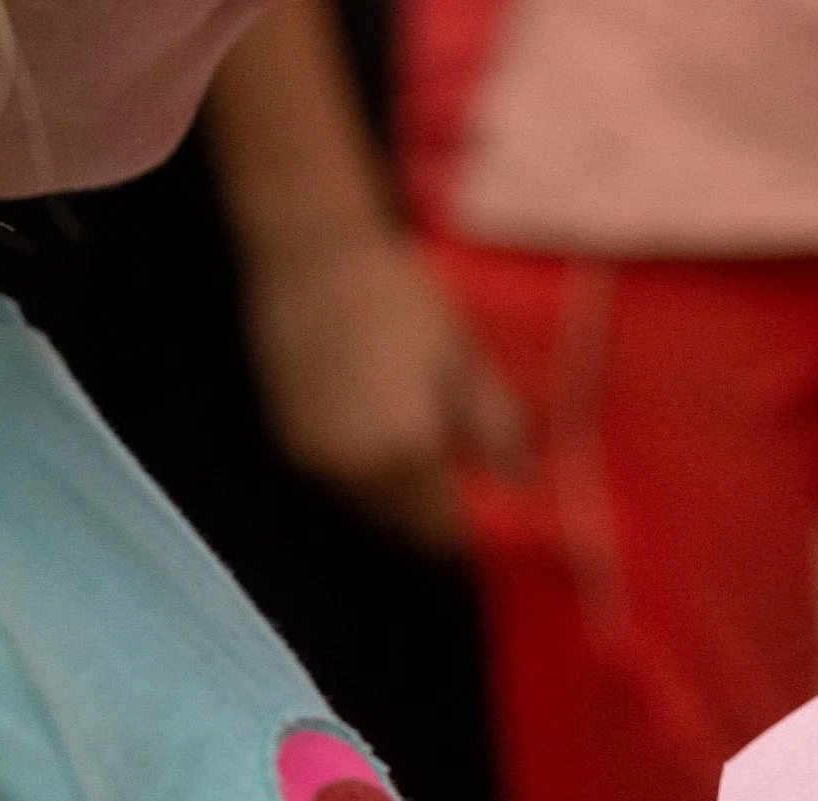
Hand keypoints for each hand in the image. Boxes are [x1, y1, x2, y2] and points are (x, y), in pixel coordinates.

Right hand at [235, 227, 525, 554]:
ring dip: (405, 502)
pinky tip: (387, 438)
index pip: (447, 530)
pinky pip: (342, 486)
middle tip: (468, 484)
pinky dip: (370, 479)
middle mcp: (359, 471)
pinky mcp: (292, 443)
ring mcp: (319, 461)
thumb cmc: (399, 298)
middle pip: (410, 530)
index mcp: (409, 453)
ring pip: (374, 513)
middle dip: (442, 518)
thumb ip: (496, 429)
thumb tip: (525, 483)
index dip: (476, 530)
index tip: (498, 513)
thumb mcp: (463, 359)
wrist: (312, 253)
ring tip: (429, 456)